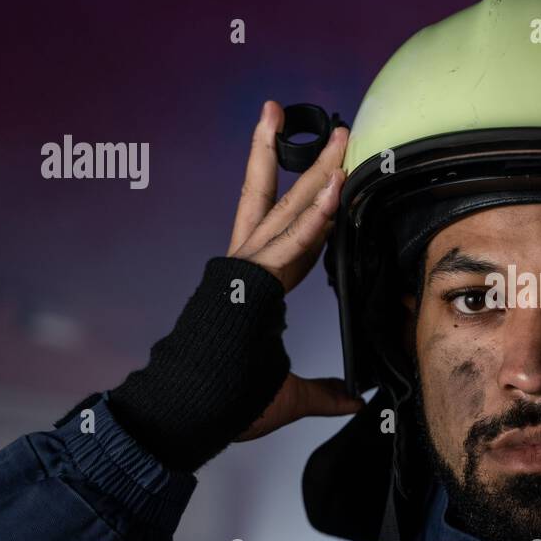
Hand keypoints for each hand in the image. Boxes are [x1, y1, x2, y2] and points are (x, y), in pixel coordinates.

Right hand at [229, 100, 363, 440]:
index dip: (318, 206)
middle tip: (334, 128)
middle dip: (310, 162)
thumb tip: (353, 398)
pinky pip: (292, 242)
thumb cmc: (226, 400)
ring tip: (337, 133)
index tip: (338, 179)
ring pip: (288, 207)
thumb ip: (324, 392)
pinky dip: (314, 216)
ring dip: (316, 169)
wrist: (187, 412)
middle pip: (285, 201)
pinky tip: (334, 187)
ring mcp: (248, 268)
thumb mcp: (290, 396)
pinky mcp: (252, 280)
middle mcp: (251, 266)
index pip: (295, 235)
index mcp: (259, 285)